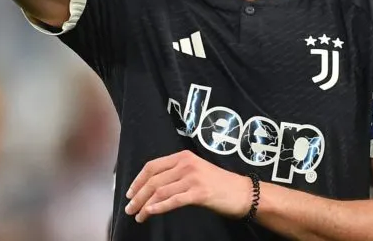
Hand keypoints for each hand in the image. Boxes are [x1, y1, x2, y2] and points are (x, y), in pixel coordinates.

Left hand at [124, 150, 253, 222]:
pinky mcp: (199, 193)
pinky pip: (173, 201)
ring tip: (138, 215)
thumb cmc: (219, 184)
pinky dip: (158, 207)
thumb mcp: (196, 171)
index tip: (130, 192)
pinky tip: (150, 213)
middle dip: (137, 195)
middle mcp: (186, 164)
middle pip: (153, 180)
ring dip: (145, 205)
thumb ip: (177, 174)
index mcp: (183, 156)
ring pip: (160, 191)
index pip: (152, 166)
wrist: (243, 192)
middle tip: (129, 208)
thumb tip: (153, 186)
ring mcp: (193, 178)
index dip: (138, 180)